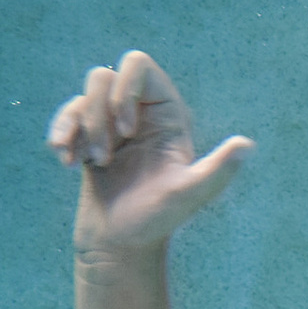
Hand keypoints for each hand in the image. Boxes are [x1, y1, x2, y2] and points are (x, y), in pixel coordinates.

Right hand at [47, 50, 251, 255]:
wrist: (122, 245)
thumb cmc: (156, 221)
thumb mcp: (187, 195)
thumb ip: (216, 171)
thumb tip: (246, 146)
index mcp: (167, 114)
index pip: (137, 64)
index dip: (124, 88)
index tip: (127, 132)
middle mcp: (140, 112)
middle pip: (103, 77)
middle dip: (96, 115)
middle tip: (106, 157)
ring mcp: (113, 124)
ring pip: (83, 95)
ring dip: (78, 128)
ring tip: (88, 164)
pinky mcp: (90, 139)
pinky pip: (68, 115)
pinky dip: (61, 134)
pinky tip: (67, 162)